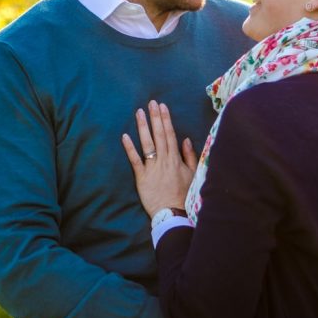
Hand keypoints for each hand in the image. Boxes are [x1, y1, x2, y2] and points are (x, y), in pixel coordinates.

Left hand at [122, 101, 196, 217]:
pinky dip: (130, 148)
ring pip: (147, 144)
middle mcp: (164, 160)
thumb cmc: (184, 195)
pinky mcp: (142, 178)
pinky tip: (125, 136)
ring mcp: (152, 168)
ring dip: (143, 127)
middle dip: (155, 118)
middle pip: (159, 135)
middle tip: (151, 102)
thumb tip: (186, 139)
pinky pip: (135, 161)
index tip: (162, 106)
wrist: (173, 214)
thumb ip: (190, 156)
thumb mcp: (193, 174)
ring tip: (139, 112)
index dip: (166, 119)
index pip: (170, 134)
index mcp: (176, 159)